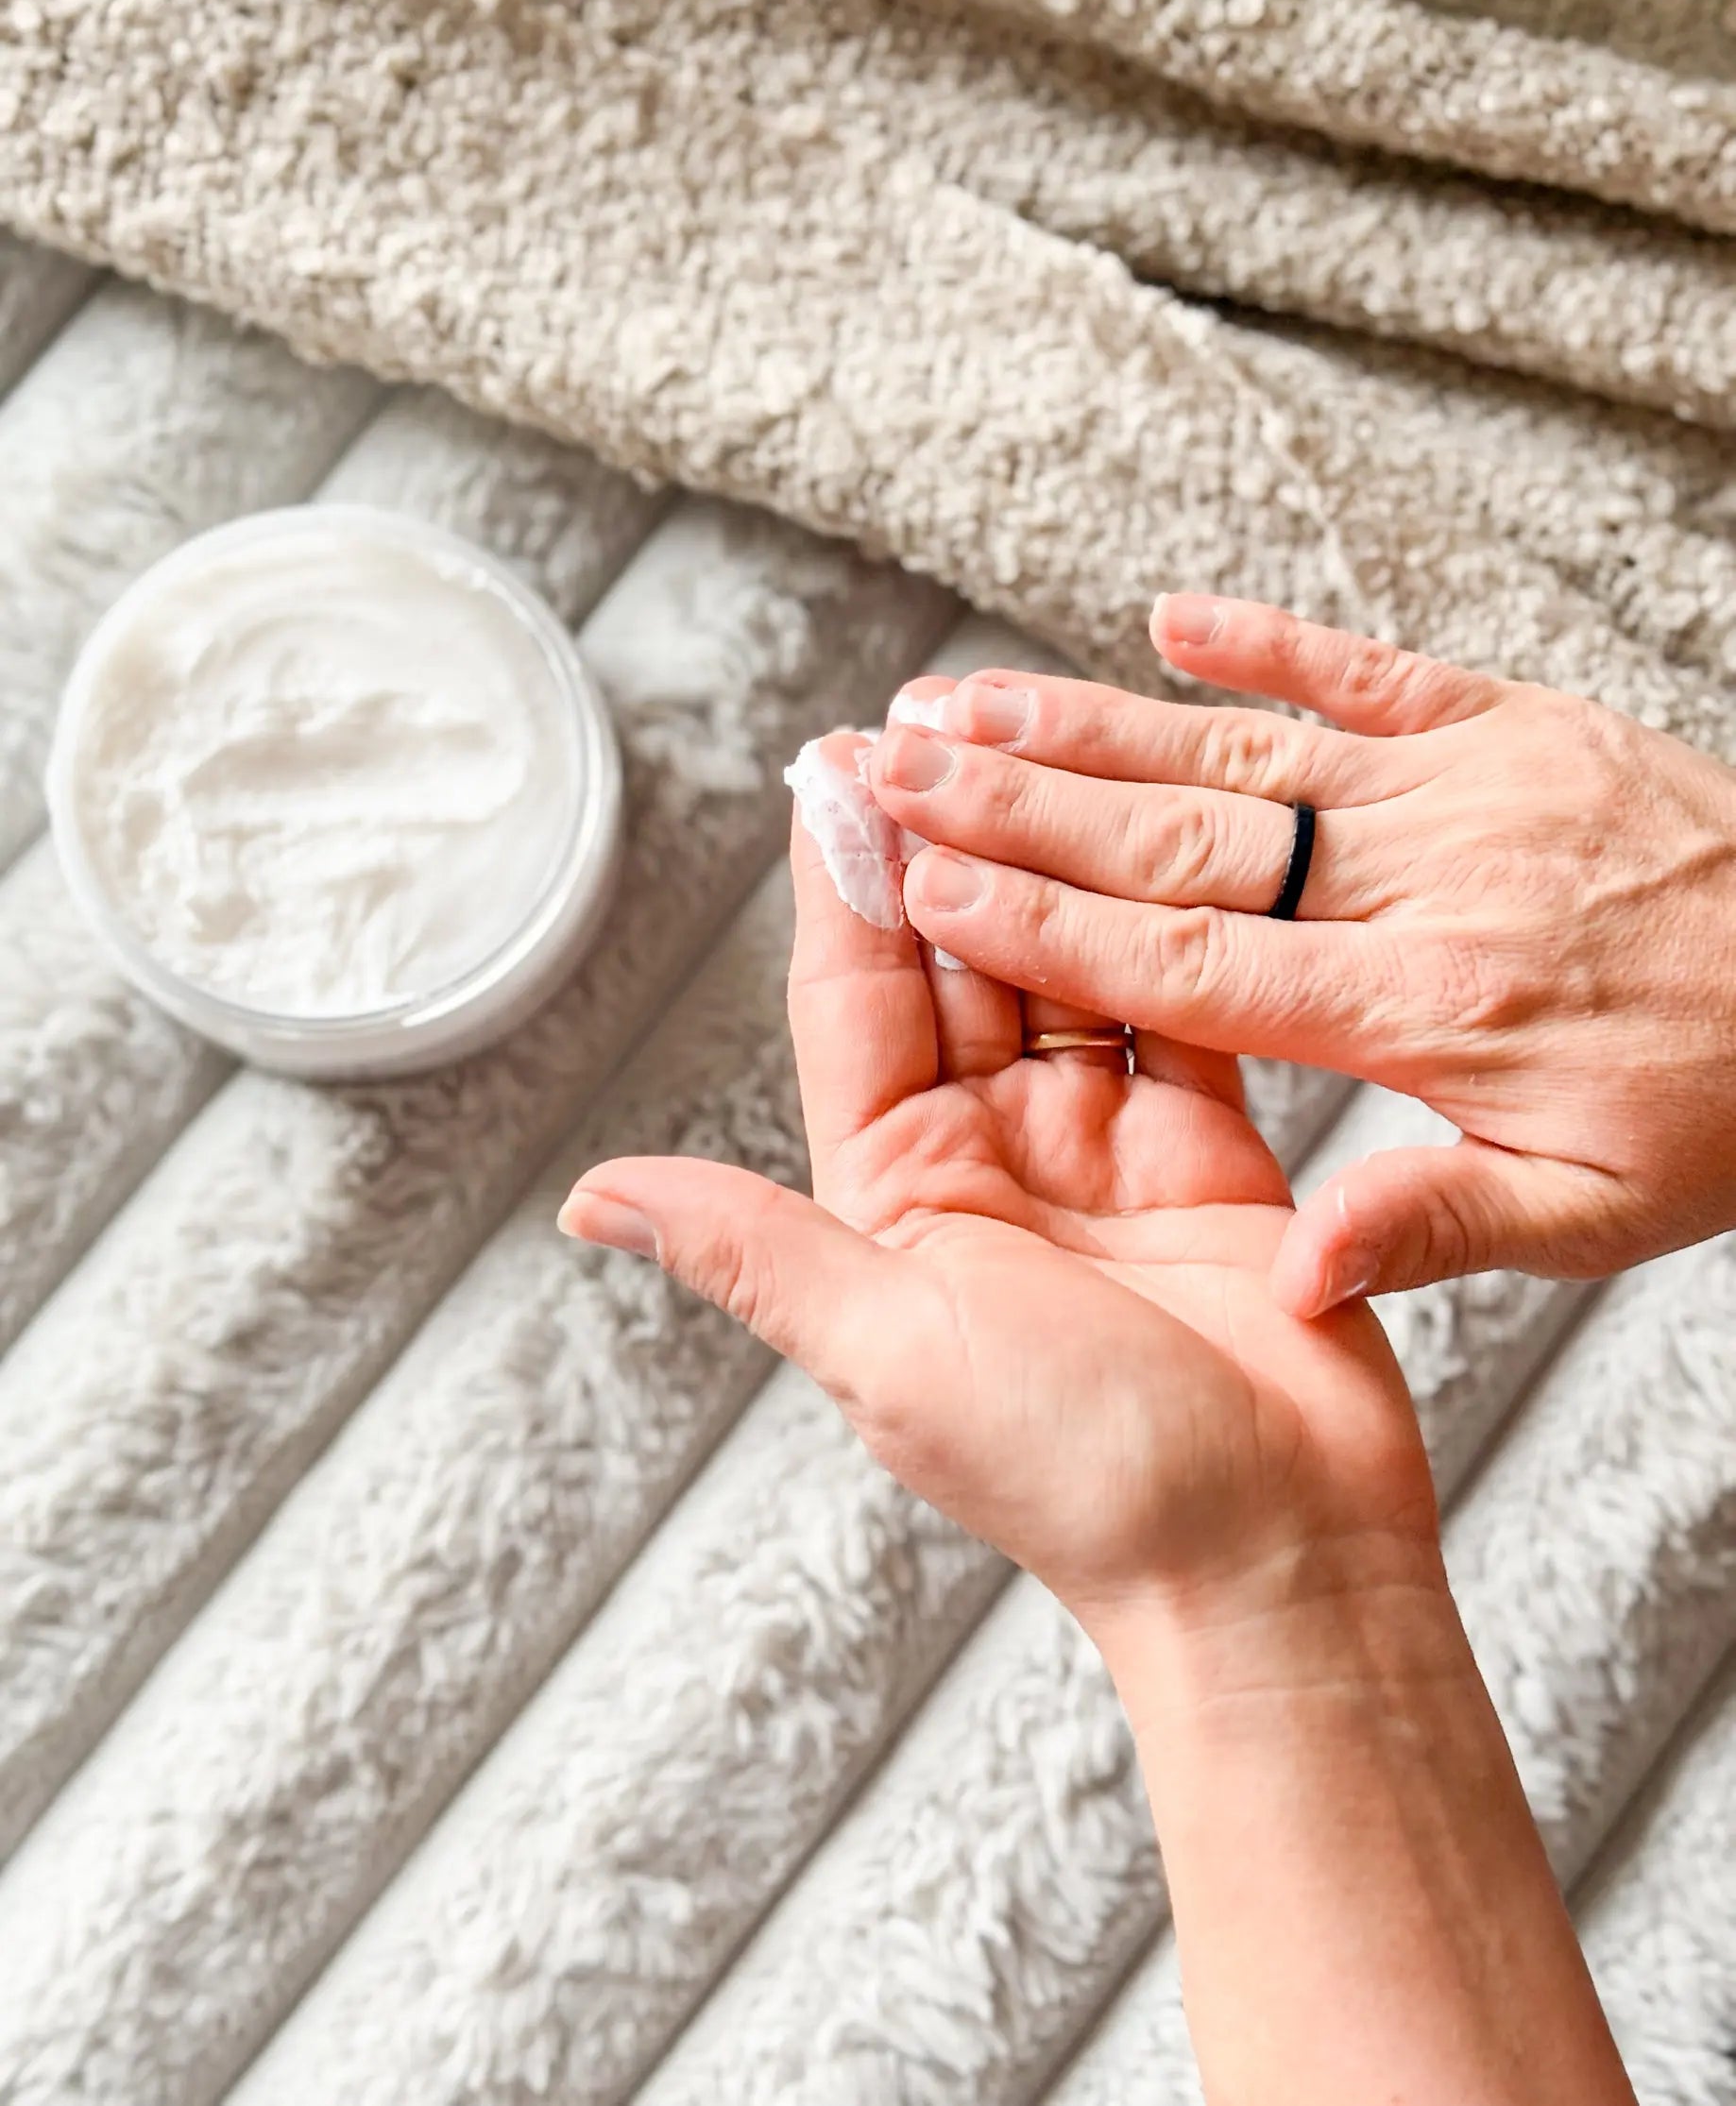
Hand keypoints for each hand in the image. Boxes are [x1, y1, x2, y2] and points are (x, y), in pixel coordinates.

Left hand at [560, 739, 1434, 1630]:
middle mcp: (988, 1158)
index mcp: (896, 1196)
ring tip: (1029, 737)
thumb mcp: (891, 1348)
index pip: (853, 1006)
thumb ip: (753, 1248)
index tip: (829, 769)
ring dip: (1043, 860)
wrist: (1277, 1559)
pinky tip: (1140, 829)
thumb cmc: (1080, 1477)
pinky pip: (1172, 1006)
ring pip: (1059, 967)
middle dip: (941, 843)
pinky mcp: (1204, 1147)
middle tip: (932, 715)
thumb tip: (590, 1199)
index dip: (842, 887)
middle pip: (955, 966)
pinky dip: (1155, 921)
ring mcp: (1098, 1146)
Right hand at [865, 595, 1735, 1315]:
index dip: (1044, 921)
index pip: (1192, 964)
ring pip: (1246, 748)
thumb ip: (1431, 1227)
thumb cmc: (1733, 1103)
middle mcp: (1426, 880)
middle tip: (888, 761)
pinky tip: (1167, 615)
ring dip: (1092, 719)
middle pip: (1182, 837)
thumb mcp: (1597, 1215)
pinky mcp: (1520, 720)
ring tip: (963, 696)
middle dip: (1016, 800)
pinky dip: (1272, 640)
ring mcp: (1469, 783)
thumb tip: (1286, 1275)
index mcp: (1426, 1011)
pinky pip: (1375, 668)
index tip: (926, 882)